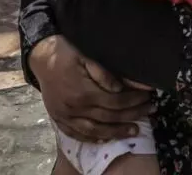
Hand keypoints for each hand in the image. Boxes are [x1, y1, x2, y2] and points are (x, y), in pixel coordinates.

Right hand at [29, 35, 152, 142]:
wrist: (41, 57)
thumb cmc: (66, 52)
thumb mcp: (86, 54)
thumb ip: (104, 73)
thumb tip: (120, 89)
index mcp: (83, 92)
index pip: (116, 101)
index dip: (135, 100)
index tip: (148, 96)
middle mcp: (74, 108)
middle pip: (109, 117)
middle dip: (133, 115)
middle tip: (150, 110)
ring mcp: (65, 116)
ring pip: (95, 131)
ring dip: (116, 132)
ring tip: (134, 131)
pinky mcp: (59, 119)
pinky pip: (77, 134)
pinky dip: (92, 139)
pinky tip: (106, 139)